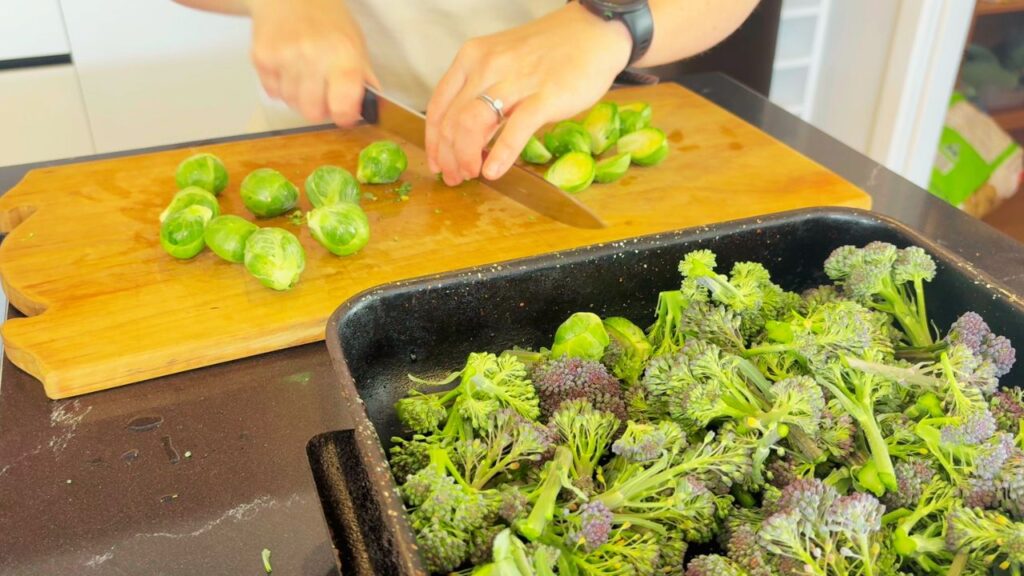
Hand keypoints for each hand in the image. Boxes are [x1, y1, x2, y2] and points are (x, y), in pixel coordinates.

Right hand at [247, 0, 377, 126]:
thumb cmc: (326, 18)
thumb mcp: (354, 42)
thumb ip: (363, 76)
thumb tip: (374, 107)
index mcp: (342, 54)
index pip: (343, 103)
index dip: (344, 116)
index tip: (344, 116)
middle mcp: (312, 56)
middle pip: (312, 112)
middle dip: (319, 109)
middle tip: (323, 94)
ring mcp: (284, 57)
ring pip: (291, 103)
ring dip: (298, 97)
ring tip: (304, 74)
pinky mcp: (261, 58)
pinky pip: (273, 92)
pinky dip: (280, 86)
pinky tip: (288, 67)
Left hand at [425, 3, 631, 185]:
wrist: (593, 32)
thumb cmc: (549, 51)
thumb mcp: (502, 61)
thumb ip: (482, 90)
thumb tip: (466, 133)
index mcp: (472, 58)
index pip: (438, 106)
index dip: (433, 142)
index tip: (437, 162)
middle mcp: (487, 66)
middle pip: (451, 120)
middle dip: (448, 156)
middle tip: (454, 177)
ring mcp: (515, 80)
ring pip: (472, 124)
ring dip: (465, 157)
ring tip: (471, 175)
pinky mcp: (545, 96)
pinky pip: (515, 129)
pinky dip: (500, 155)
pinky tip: (494, 172)